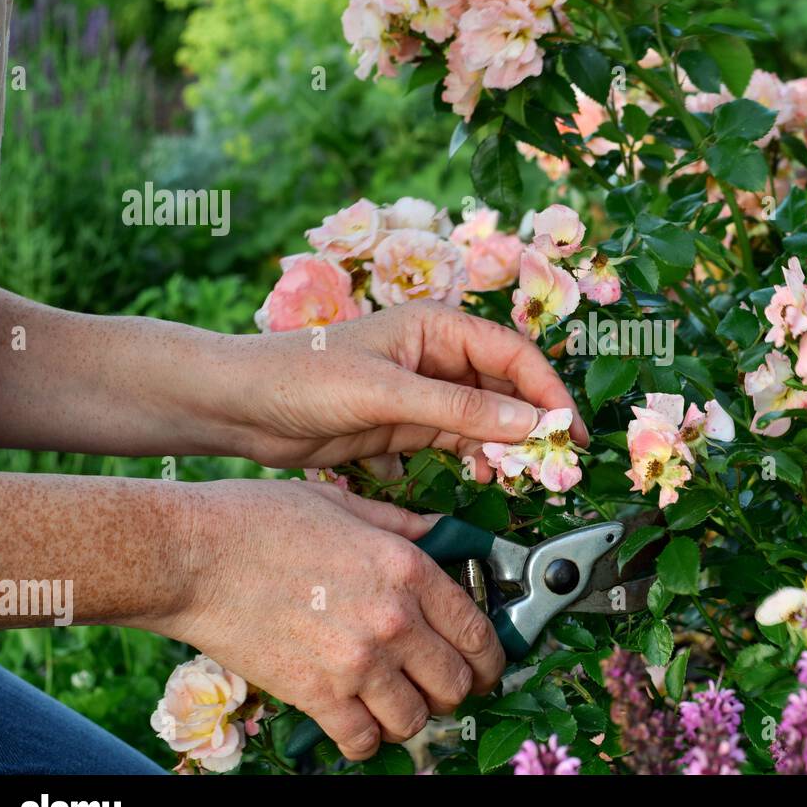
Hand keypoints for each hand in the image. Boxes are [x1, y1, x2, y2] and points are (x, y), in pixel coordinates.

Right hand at [162, 478, 504, 760]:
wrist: (192, 556)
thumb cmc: (260, 521)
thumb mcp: (344, 504)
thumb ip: (401, 524)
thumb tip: (440, 532)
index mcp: (408, 569)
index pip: (478, 631)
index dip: (490, 656)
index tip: (484, 664)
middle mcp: (393, 620)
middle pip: (456, 683)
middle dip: (455, 689)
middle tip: (439, 685)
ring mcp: (356, 663)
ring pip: (415, 719)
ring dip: (410, 715)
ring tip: (396, 702)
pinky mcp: (315, 695)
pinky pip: (362, 741)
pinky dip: (365, 739)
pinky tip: (358, 722)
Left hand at [215, 301, 587, 477]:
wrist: (239, 407)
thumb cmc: (303, 379)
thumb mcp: (386, 393)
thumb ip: (458, 412)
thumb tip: (527, 425)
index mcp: (437, 327)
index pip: (514, 356)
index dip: (547, 392)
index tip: (568, 431)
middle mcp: (438, 356)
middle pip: (506, 389)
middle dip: (532, 423)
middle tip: (555, 464)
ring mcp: (423, 393)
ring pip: (486, 419)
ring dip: (507, 446)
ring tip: (525, 478)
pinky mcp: (405, 427)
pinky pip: (458, 442)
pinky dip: (477, 459)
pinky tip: (486, 479)